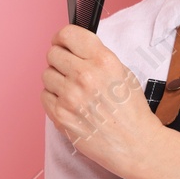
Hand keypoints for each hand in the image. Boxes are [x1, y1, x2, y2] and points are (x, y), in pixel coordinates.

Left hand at [41, 24, 162, 178]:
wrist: (135, 144)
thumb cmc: (132, 111)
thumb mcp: (124, 73)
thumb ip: (98, 57)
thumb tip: (74, 49)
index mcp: (104, 61)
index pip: (68, 34)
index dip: (62, 38)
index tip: (62, 43)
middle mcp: (85, 76)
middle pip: (52, 53)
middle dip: (60, 60)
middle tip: (70, 70)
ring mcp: (70, 96)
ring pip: (46, 74)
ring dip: (57, 80)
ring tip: (74, 92)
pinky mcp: (60, 115)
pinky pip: (44, 95)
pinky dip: (54, 98)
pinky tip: (70, 104)